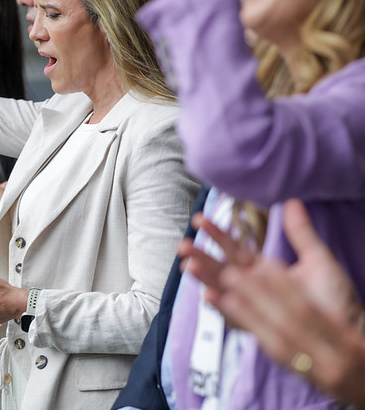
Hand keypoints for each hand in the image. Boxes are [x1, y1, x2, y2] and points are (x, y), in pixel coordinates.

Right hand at [183, 199, 364, 405]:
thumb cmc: (335, 299)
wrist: (348, 329)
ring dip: (204, 277)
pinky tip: (208, 294)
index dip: (217, 235)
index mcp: (263, 270)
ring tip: (187, 265)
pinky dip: (220, 305)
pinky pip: (233, 315)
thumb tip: (293, 202)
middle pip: (220, 268)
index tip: (200, 220)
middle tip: (183, 244)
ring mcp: (254, 307)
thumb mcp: (318, 260)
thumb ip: (301, 233)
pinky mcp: (258, 326)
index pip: (234, 249)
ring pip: (221, 289)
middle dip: (200, 255)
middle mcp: (254, 288)